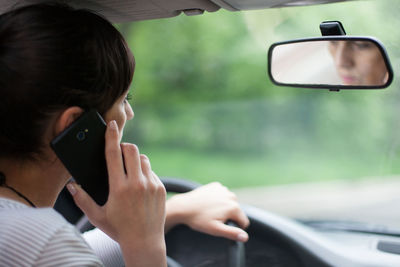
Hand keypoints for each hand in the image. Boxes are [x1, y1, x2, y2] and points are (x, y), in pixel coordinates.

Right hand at [67, 120, 166, 266]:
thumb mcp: (97, 216)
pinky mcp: (160, 188)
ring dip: (135, 160)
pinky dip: (144, 173)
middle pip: (132, 150)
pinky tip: (139, 186)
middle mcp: (136, 183)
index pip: (114, 155)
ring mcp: (151, 185)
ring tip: (129, 173)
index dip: (111, 137)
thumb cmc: (118, 229)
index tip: (112, 125)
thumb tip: (71, 185)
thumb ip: (82, 199)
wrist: (145, 242)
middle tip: (119, 154)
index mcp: (118, 188)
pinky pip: (152, 172)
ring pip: (143, 159)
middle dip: (124, 147)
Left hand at [165, 182, 249, 241]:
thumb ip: (232, 233)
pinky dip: (218, 199)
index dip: (236, 227)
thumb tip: (245, 237)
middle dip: (229, 216)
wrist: (183, 206)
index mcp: (234, 207)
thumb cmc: (199, 219)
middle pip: (237, 211)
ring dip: (224, 207)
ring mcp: (223, 189)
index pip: (244, 222)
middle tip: (214, 219)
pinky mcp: (216, 186)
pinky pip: (222, 195)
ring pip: (230, 202)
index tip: (224, 227)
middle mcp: (231, 196)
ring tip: (210, 212)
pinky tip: (208, 203)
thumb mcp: (216, 229)